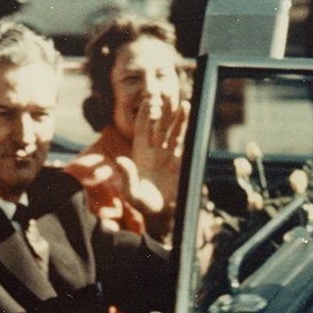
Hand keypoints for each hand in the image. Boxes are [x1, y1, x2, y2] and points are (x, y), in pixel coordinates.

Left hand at [124, 94, 190, 215]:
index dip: (144, 116)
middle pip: (159, 127)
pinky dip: (189, 131)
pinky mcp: (181, 162)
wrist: (162, 215)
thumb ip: (126, 177)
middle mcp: (155, 152)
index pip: (142, 130)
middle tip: (167, 96)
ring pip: (174, 132)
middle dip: (163, 112)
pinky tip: (193, 119)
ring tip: (184, 104)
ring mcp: (169, 156)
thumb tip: (120, 160)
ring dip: (179, 119)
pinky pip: (185, 143)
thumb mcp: (131, 194)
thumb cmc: (144, 205)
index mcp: (140, 155)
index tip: (147, 101)